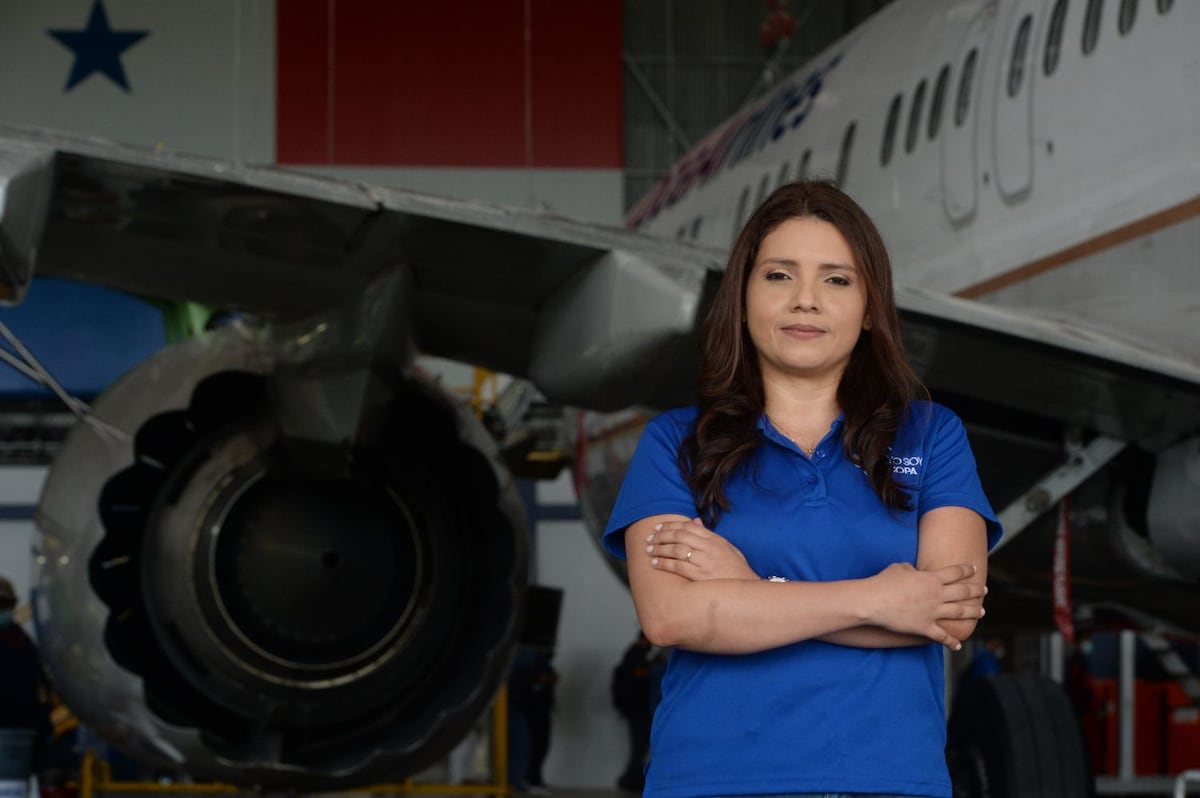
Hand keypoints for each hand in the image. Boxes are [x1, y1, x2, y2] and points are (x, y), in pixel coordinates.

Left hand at [645, 517, 758, 580]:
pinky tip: (655, 563)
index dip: (671, 525)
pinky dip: (664, 563)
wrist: (748, 591)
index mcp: (716, 540)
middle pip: (680, 535)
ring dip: (660, 548)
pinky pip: (678, 566)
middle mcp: (710, 548)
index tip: (658, 527)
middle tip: (649, 538)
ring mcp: (705, 561)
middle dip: (662, 535)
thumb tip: (695, 521)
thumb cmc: (737, 570)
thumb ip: (710, 535)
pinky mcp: (701, 576)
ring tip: (649, 550)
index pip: (688, 526)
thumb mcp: (728, 548)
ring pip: (676, 549)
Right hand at [864, 562, 985, 649]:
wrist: (874, 601)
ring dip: (973, 612)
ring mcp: (933, 612)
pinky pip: (942, 636)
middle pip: (963, 592)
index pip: (955, 573)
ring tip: (982, 612)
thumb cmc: (884, 582)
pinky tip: (958, 645)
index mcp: (931, 578)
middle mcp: (937, 595)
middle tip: (984, 590)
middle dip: (976, 591)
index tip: (974, 569)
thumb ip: (911, 569)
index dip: (966, 570)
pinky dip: (951, 642)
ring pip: (959, 613)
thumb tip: (914, 572)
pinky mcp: (925, 627)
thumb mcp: (899, 568)